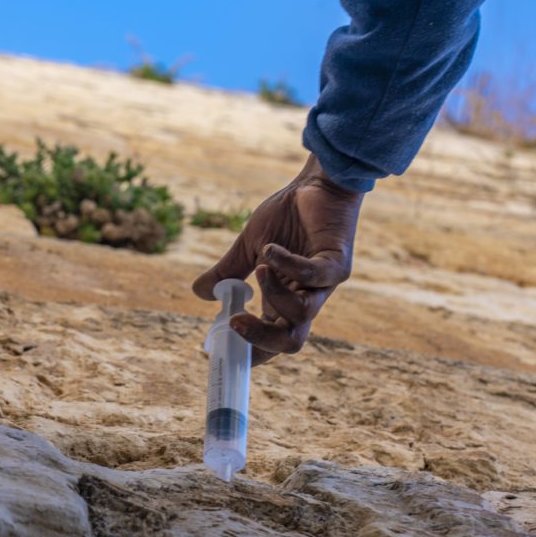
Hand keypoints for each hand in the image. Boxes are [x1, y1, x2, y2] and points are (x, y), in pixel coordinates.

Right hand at [192, 154, 363, 365]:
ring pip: (301, 314)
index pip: (271, 341)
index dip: (248, 351)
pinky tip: (271, 250)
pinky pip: (314, 276)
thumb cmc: (287, 217)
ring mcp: (323, 285)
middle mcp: (304, 299)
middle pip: (290, 342)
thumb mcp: (249, 247)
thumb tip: (198, 292)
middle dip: (260, 338)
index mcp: (283, 301)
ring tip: (259, 268)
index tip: (217, 346)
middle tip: (233, 321)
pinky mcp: (337, 264)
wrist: (315, 185)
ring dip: (273, 294)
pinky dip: (287, 265)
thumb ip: (227, 272)